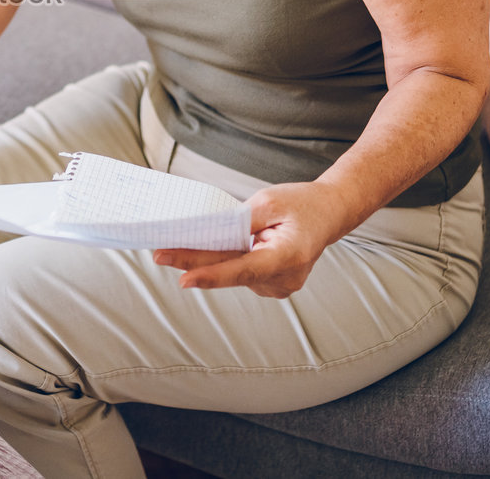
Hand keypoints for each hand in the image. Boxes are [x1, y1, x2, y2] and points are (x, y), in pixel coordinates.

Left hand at [152, 181, 352, 298]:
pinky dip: (224, 262)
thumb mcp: (269, 201)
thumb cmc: (302, 204)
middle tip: (160, 254)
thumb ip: (240, 222)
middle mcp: (286, 278)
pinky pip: (241, 273)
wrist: (330, 213)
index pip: (244, 269)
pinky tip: (208, 251)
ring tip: (179, 247)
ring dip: (209, 261)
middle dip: (194, 263)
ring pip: (234, 274)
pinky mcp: (273, 286)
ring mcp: (280, 287)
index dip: (212, 274)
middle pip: (232, 271)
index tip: (184, 278)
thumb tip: (209, 235)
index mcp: (289, 255)